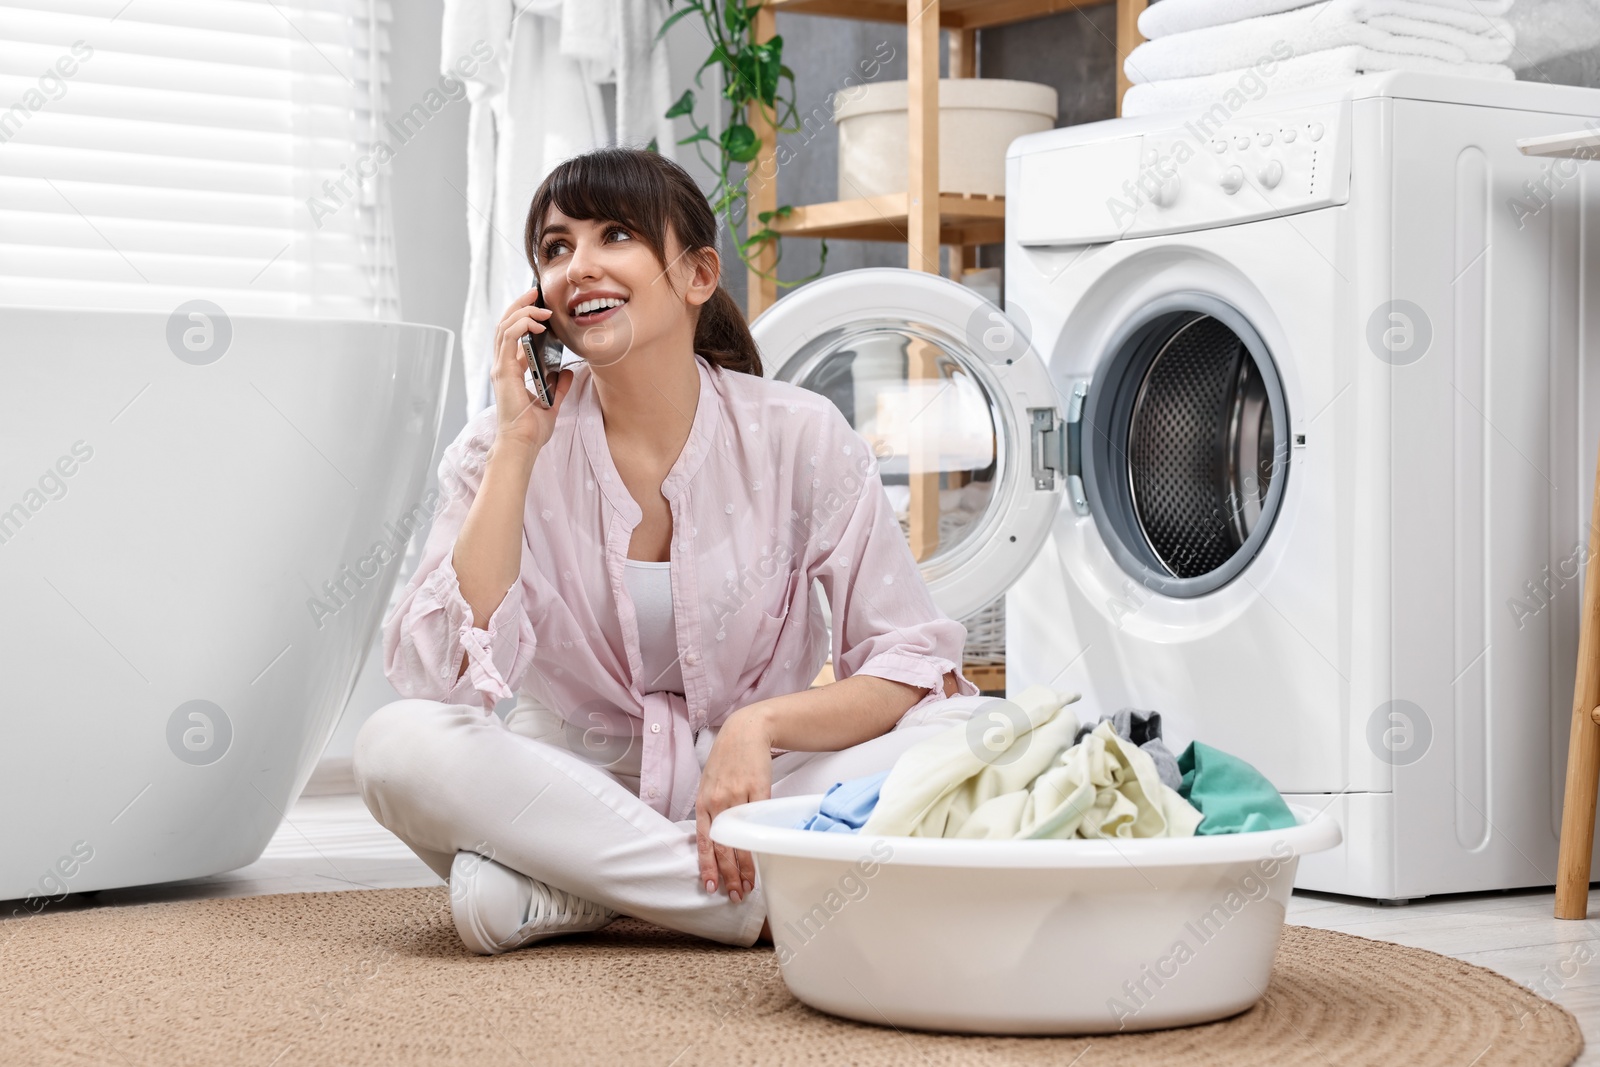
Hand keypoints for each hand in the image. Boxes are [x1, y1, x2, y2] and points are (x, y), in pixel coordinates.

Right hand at [491, 286, 571, 451]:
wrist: (523, 444)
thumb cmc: (532, 428)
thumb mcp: (552, 402)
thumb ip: (559, 386)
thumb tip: (568, 371)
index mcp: (510, 371)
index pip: (512, 336)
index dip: (523, 318)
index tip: (539, 307)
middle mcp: (502, 367)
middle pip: (505, 325)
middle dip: (519, 306)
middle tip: (535, 292)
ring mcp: (500, 368)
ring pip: (504, 327)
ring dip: (521, 311)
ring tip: (538, 303)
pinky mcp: (503, 372)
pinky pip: (509, 339)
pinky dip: (521, 325)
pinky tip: (538, 324)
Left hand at [695, 705, 773, 903]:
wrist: (745, 732)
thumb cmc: (726, 760)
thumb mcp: (709, 784)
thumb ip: (710, 810)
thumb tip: (713, 839)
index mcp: (703, 803)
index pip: (703, 842)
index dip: (707, 866)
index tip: (711, 886)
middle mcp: (718, 802)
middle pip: (723, 847)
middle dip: (728, 875)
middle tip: (735, 895)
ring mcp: (738, 796)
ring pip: (741, 840)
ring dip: (746, 866)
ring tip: (750, 885)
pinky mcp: (758, 790)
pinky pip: (759, 821)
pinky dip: (761, 841)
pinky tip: (764, 856)